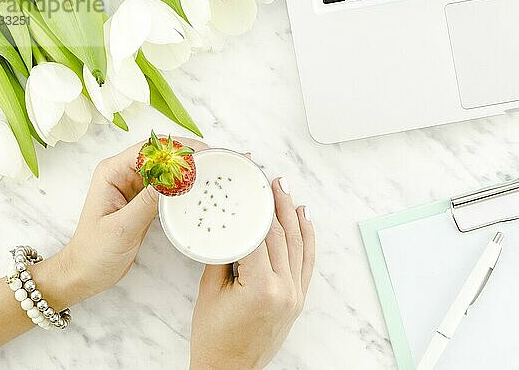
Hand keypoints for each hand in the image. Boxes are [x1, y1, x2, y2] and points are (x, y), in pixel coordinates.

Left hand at [59, 136, 208, 303]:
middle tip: (215, 160)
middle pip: (160, 155)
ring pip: (165, 169)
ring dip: (187, 169)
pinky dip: (182, 186)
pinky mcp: (143, 201)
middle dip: (187, 155)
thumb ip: (148, 202)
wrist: (85, 274)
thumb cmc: (94, 252)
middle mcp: (123, 174)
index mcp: (112, 172)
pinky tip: (198, 189)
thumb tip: (175, 179)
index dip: (176, 148)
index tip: (203, 153)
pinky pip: (166, 187)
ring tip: (213, 171)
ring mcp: (134, 187)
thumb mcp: (123, 227)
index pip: (148, 149)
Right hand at [189, 178, 315, 369]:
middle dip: (277, 204)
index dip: (258, 207)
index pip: (261, 236)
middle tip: (273, 180)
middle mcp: (285, 290)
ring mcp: (295, 295)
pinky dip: (308, 238)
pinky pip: (307, 262)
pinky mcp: (298, 300)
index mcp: (261, 288)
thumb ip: (223, 255)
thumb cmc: (214, 337)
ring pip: (298, 245)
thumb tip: (232, 226)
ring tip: (287, 191)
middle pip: (282, 235)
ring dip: (294, 215)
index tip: (255, 186)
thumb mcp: (210, 291)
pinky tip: (304, 219)